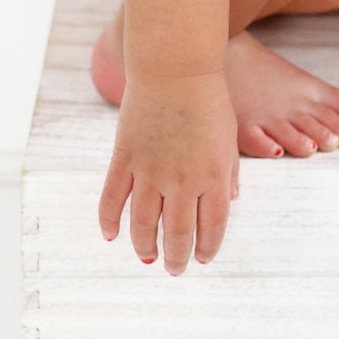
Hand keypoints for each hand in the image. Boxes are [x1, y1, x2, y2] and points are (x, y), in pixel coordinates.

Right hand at [99, 69, 239, 274]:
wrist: (176, 69)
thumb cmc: (208, 98)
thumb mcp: (229, 136)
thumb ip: (228, 172)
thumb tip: (228, 201)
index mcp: (213, 175)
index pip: (211, 226)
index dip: (206, 247)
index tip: (202, 258)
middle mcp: (182, 180)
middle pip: (178, 233)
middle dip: (177, 256)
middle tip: (174, 268)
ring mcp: (151, 171)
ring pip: (143, 224)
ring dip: (145, 246)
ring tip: (148, 257)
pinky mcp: (125, 158)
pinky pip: (113, 199)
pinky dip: (109, 221)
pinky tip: (112, 235)